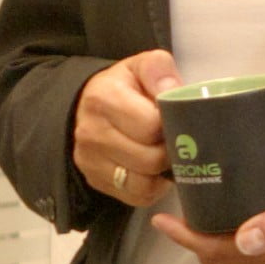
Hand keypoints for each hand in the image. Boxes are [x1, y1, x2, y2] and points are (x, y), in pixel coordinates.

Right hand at [73, 48, 179, 203]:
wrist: (90, 105)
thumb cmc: (125, 87)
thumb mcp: (141, 66)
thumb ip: (160, 70)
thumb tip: (173, 91)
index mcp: (104, 98)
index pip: (151, 126)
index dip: (171, 125)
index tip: (174, 119)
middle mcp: (91, 132)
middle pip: (150, 158)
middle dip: (169, 151)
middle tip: (174, 140)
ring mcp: (90, 160)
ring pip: (144, 183)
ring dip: (161, 173)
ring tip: (164, 155)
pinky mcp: (95, 180)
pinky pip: (136, 197)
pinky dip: (152, 187)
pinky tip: (153, 170)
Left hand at [153, 160, 264, 263]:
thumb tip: (242, 240)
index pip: (217, 252)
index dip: (186, 238)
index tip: (162, 218)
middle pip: (222, 262)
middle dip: (194, 243)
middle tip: (175, 215)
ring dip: (213, 247)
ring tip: (196, 219)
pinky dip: (235, 251)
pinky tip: (231, 229)